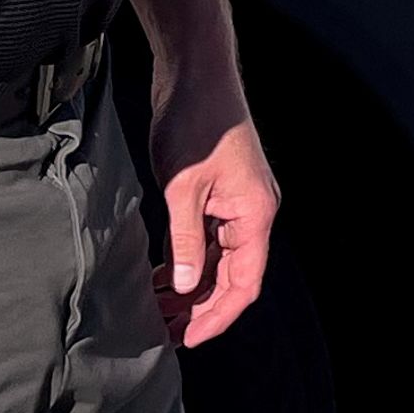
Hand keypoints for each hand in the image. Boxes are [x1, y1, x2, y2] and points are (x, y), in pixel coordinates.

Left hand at [146, 80, 278, 348]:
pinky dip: (188, 260)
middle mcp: (253, 213)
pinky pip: (208, 240)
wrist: (196, 73)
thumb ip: (186, 240)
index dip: (218, 316)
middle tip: (165, 332)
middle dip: (200, 307)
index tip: (189, 339)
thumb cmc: (195, 122)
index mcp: (255, 214)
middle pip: (233, 277)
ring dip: (192, 286)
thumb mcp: (183, 187)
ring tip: (157, 310)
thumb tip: (186, 285)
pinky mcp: (219, 193)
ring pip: (219, 260)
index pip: (244, 284)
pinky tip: (162, 275)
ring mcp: (237, 203)